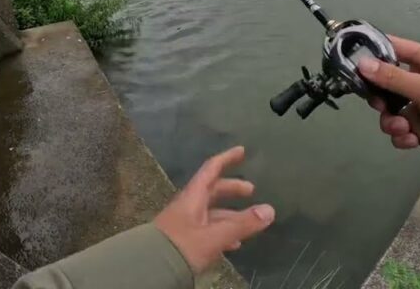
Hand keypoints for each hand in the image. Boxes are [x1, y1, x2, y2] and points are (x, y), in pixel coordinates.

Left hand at [154, 146, 274, 273]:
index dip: (227, 159)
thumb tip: (270, 210)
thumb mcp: (214, 236)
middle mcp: (188, 206)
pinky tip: (234, 243)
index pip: (211, 170)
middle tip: (251, 191)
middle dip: (232, 189)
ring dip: (230, 214)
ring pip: (211, 213)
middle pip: (212, 191)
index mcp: (193, 197)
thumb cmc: (182, 247)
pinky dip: (222, 231)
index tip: (241, 151)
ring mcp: (184, 223)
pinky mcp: (183, 240)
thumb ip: (241, 224)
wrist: (149, 269)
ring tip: (249, 222)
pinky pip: (207, 229)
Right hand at [358, 36, 419, 181]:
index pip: (393, 47)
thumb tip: (361, 63)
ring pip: (389, 108)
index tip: (350, 61)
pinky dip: (401, 135)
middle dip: (380, 96)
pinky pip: (397, 128)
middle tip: (379, 105)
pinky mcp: (418, 127)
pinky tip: (411, 140)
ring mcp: (418, 105)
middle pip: (385, 81)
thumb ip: (393, 77)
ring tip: (403, 128)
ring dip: (390, 120)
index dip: (373, 52)